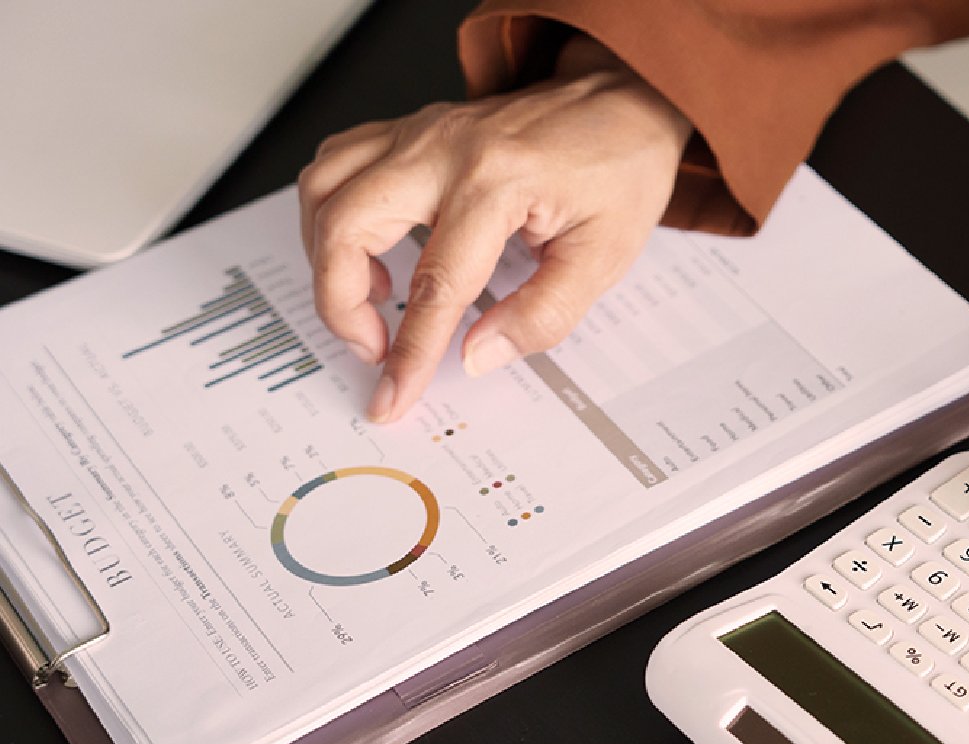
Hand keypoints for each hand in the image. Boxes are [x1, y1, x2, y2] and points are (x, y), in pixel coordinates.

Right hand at [298, 35, 692, 422]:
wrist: (622, 100)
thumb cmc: (618, 168)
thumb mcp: (605, 255)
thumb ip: (543, 314)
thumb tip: (478, 355)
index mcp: (499, 180)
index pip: (436, 284)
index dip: (410, 352)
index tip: (394, 395)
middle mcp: (445, 148)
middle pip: (346, 225)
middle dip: (340, 303)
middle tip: (374, 346)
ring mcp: (420, 132)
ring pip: (323, 188)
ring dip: (327, 256)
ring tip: (373, 301)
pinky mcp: (411, 130)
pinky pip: (338, 165)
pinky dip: (333, 215)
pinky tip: (371, 251)